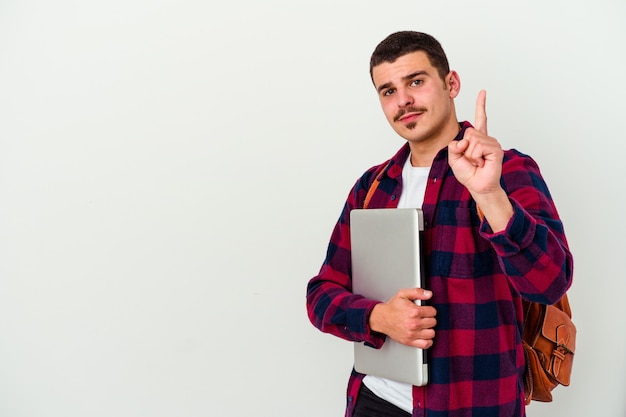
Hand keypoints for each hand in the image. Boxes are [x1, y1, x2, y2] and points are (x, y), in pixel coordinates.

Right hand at [369, 288, 436, 348]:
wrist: (381, 318)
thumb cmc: (392, 308)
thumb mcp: (403, 294)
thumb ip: (417, 292)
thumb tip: (428, 294)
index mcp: (414, 311)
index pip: (433, 312)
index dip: (430, 310)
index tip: (426, 310)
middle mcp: (414, 323)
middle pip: (433, 322)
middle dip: (429, 318)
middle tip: (423, 317)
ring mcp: (412, 333)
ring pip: (431, 333)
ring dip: (429, 329)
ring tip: (423, 326)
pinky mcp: (409, 341)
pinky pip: (425, 344)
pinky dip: (427, 341)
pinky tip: (424, 335)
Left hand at [448, 90, 512, 230]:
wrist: (477, 186)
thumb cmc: (468, 173)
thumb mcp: (454, 158)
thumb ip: (453, 146)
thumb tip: (464, 141)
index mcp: (477, 138)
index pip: (480, 119)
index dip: (481, 105)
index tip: (483, 92)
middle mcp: (486, 139)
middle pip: (468, 132)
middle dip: (464, 148)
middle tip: (471, 160)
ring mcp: (492, 143)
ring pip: (472, 140)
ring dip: (470, 155)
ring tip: (477, 162)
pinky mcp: (495, 150)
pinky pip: (478, 147)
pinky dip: (475, 157)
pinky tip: (482, 163)